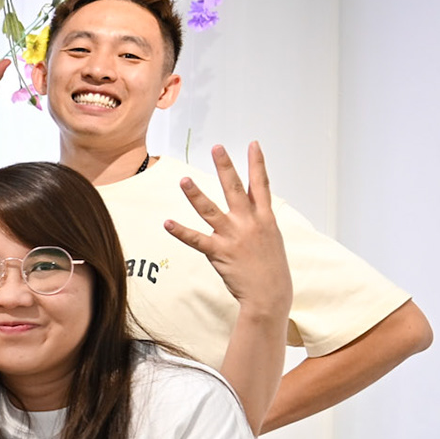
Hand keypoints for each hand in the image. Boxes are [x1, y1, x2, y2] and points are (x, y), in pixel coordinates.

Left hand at [164, 143, 291, 317]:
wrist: (270, 294)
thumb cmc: (271, 269)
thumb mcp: (271, 239)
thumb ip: (259, 222)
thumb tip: (254, 211)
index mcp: (265, 218)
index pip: (261, 185)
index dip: (257, 163)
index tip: (253, 144)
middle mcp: (250, 223)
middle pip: (236, 189)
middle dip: (226, 167)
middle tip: (217, 148)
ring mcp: (234, 237)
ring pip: (211, 210)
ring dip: (196, 195)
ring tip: (183, 180)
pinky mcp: (219, 252)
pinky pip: (196, 239)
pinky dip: (180, 231)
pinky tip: (167, 222)